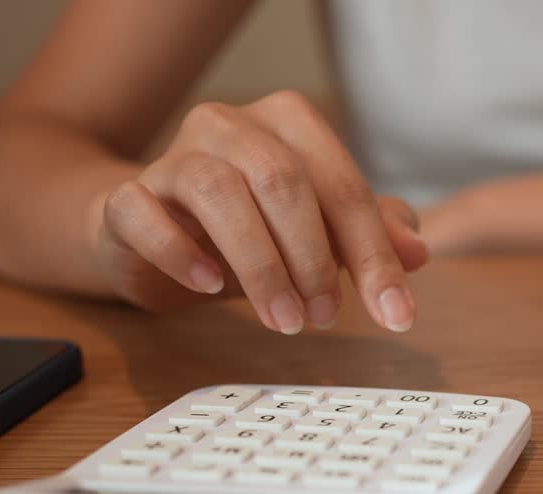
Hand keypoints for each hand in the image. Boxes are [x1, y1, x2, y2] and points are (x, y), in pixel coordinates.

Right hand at [93, 90, 426, 332]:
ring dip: (260, 265)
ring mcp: (172, 156)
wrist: (147, 235)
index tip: (395, 315)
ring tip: (284, 320)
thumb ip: (368, 236)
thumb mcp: (316, 235)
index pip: (342, 186)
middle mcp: (229, 125)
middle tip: (325, 318)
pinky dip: (180, 250)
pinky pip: (145, 212)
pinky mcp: (125, 197)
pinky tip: (211, 286)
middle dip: (314, 258)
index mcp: (287, 124)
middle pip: (283, 180)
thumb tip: (418, 251)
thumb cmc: (244, 231)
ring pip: (219, 191)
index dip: (374, 255)